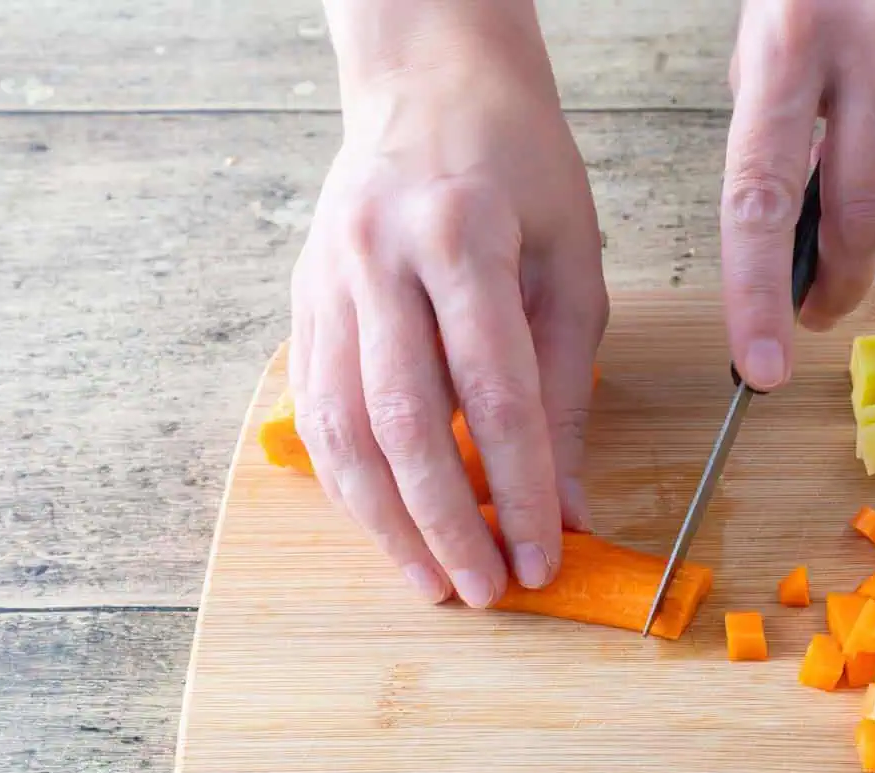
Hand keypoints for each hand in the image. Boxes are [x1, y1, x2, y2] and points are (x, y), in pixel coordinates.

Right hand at [291, 0, 606, 605]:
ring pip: (342, 422)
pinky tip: (384, 522)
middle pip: (406, 419)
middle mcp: (381, 257)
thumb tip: (567, 504)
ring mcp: (328, 276)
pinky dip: (348, 477)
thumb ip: (566, 388)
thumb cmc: (519, 166)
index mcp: (464, 236)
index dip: (519, 488)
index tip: (542, 557)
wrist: (428, 80)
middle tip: (483, 591)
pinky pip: (314, 406)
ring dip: (385, 517)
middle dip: (445, 521)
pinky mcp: (302, 296)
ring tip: (429, 578)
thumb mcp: (572, 263)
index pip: (496, 393)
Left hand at [723, 0, 874, 388]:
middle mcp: (867, 56)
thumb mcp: (766, 19)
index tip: (757, 366)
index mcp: (787, 43)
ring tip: (850, 175)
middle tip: (812, 313)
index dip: (755, 294)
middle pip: (859, 219)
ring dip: (872, 216)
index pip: (760, 197)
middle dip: (835, 284)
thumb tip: (780, 221)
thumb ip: (769, 113)